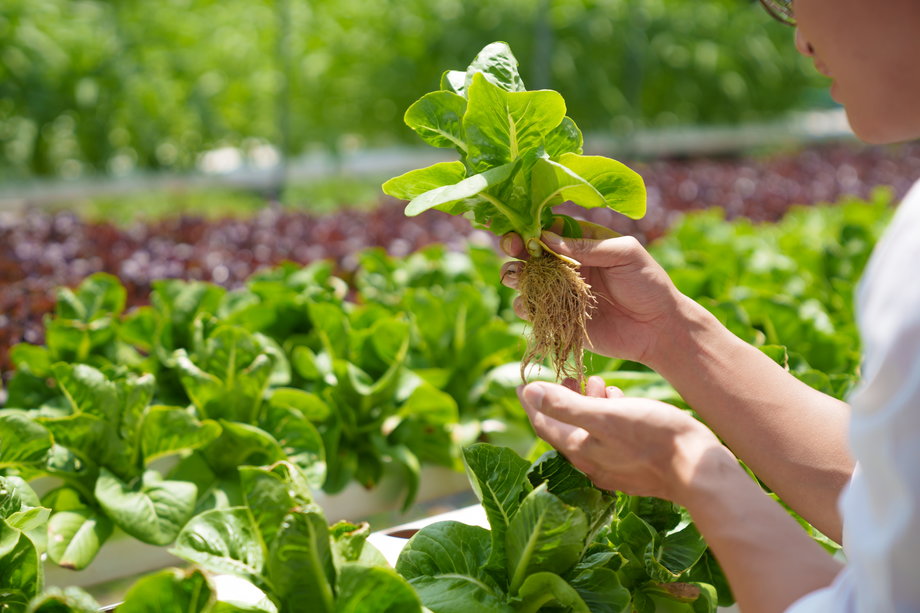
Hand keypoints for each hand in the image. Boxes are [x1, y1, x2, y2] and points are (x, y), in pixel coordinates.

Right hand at [500, 221, 686, 364]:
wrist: (658, 328)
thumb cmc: (648, 284)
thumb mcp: (624, 254)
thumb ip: (588, 246)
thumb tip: (547, 239)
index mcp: (582, 242)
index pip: (548, 229)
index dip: (531, 228)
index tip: (522, 231)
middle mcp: (566, 264)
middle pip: (530, 252)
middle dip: (515, 248)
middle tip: (512, 248)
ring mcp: (560, 292)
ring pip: (525, 280)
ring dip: (514, 275)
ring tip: (516, 276)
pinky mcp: (558, 318)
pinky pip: (532, 311)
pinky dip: (524, 306)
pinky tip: (529, 304)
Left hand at [519, 376, 725, 503]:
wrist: (698, 469)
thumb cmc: (652, 437)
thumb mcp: (605, 415)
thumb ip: (565, 405)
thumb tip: (528, 392)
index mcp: (580, 450)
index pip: (544, 425)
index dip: (532, 403)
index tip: (524, 382)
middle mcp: (593, 463)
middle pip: (566, 428)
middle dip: (562, 401)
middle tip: (567, 376)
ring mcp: (616, 468)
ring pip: (590, 431)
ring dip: (588, 405)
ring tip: (596, 382)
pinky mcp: (637, 466)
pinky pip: (611, 438)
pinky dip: (608, 416)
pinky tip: (620, 400)